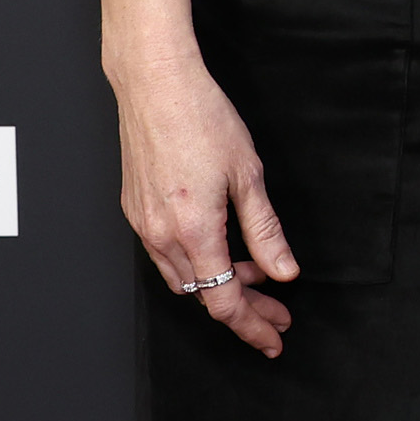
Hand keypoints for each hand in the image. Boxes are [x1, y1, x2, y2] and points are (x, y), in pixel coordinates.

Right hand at [112, 52, 299, 356]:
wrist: (155, 84)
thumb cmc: (202, 118)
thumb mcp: (248, 175)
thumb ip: (265, 231)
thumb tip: (284, 271)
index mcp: (194, 231)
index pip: (224, 300)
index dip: (252, 325)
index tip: (274, 336)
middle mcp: (162, 235)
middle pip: (203, 295)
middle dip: (243, 309)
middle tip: (276, 313)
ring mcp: (143, 224)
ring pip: (182, 278)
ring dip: (219, 284)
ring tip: (255, 274)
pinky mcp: (135, 210)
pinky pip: (165, 255)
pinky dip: (196, 264)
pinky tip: (221, 248)